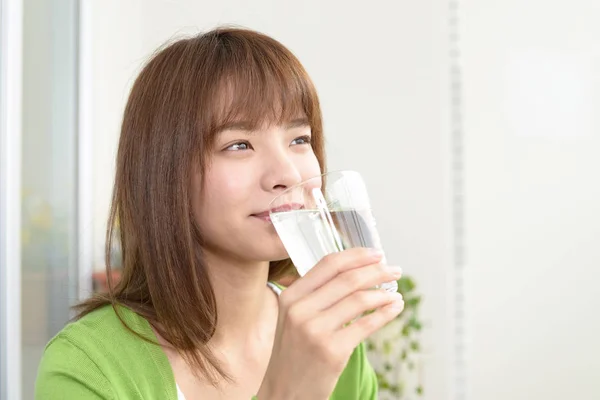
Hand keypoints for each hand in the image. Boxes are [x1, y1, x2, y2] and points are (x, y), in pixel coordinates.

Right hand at [257, 248, 403, 399]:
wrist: (284, 393)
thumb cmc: (294, 354)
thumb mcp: (293, 318)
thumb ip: (315, 295)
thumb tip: (355, 272)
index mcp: (290, 296)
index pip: (328, 264)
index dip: (356, 256)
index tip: (376, 254)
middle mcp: (300, 310)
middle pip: (348, 279)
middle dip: (377, 271)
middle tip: (394, 271)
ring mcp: (315, 331)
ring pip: (360, 300)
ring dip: (384, 294)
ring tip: (395, 294)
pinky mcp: (332, 351)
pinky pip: (367, 325)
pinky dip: (386, 314)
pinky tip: (394, 309)